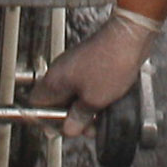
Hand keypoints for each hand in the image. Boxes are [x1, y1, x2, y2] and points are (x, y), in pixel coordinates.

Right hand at [27, 7, 159, 131]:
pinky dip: (93, 95)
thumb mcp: (95, 100)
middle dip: (71, 116)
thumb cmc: (111, 63)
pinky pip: (85, 84)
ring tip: (100, 115)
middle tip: (87, 125)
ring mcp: (74, 65)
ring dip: (84, 107)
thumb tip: (69, 129)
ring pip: (72, 94)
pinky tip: (107, 101)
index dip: (46, 119)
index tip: (63, 127)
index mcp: (54, 81)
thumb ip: (79, 117)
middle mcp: (60, 71)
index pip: (36, 104)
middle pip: (56, 101)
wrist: (130, 37)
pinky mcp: (88, 62)